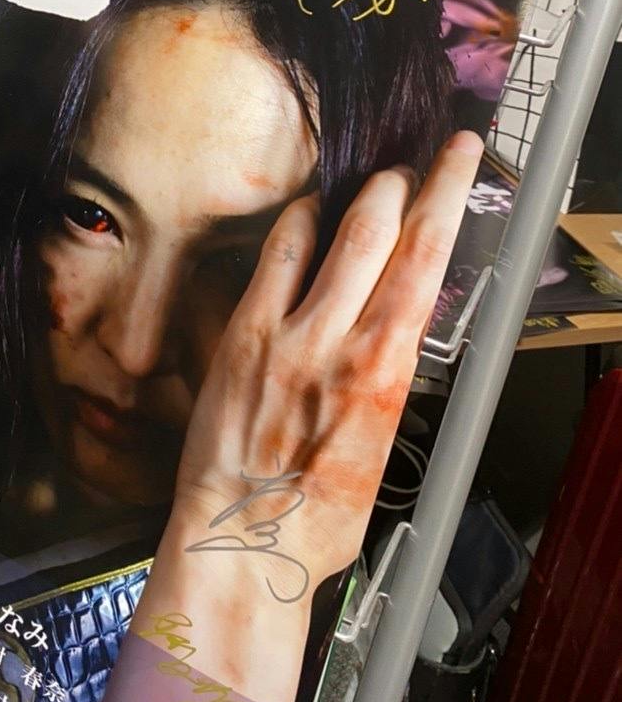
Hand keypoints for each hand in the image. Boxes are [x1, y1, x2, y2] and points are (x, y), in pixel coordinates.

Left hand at [129, 132, 481, 701]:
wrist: (242, 544)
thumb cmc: (313, 515)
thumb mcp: (380, 446)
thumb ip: (384, 379)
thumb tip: (389, 335)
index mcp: (389, 371)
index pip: (428, 258)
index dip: (447, 193)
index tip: (459, 157)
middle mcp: (343, 341)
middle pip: (386, 228)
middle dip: (407, 181)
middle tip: (418, 161)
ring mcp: (289, 331)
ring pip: (335, 232)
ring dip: (358, 195)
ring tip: (372, 182)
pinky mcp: (242, 332)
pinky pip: (274, 255)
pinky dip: (296, 223)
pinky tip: (305, 210)